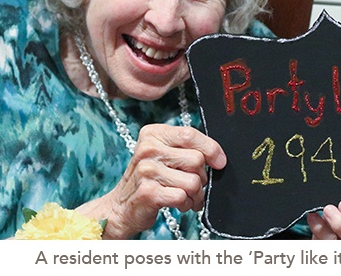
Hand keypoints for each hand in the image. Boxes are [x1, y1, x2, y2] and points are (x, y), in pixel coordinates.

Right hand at [77, 124, 225, 238]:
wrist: (121, 206)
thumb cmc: (151, 178)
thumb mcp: (164, 154)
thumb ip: (187, 149)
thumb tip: (218, 158)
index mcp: (153, 133)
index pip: (190, 134)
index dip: (211, 148)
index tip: (219, 161)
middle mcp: (147, 149)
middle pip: (197, 160)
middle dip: (202, 177)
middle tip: (193, 184)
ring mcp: (146, 170)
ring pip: (193, 181)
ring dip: (195, 194)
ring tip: (186, 196)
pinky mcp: (148, 192)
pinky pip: (183, 197)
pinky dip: (186, 204)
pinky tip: (178, 204)